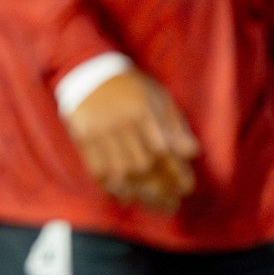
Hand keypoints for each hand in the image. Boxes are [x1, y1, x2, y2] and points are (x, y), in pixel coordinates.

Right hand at [65, 69, 198, 211]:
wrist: (87, 70)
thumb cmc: (130, 85)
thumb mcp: (158, 96)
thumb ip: (175, 124)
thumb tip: (191, 153)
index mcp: (143, 112)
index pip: (164, 150)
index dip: (177, 173)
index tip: (186, 187)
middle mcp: (121, 125)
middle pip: (142, 166)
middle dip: (160, 189)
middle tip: (172, 203)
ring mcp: (99, 133)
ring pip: (120, 172)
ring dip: (138, 193)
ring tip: (152, 204)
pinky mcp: (83, 139)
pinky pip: (96, 169)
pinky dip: (110, 188)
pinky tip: (124, 197)